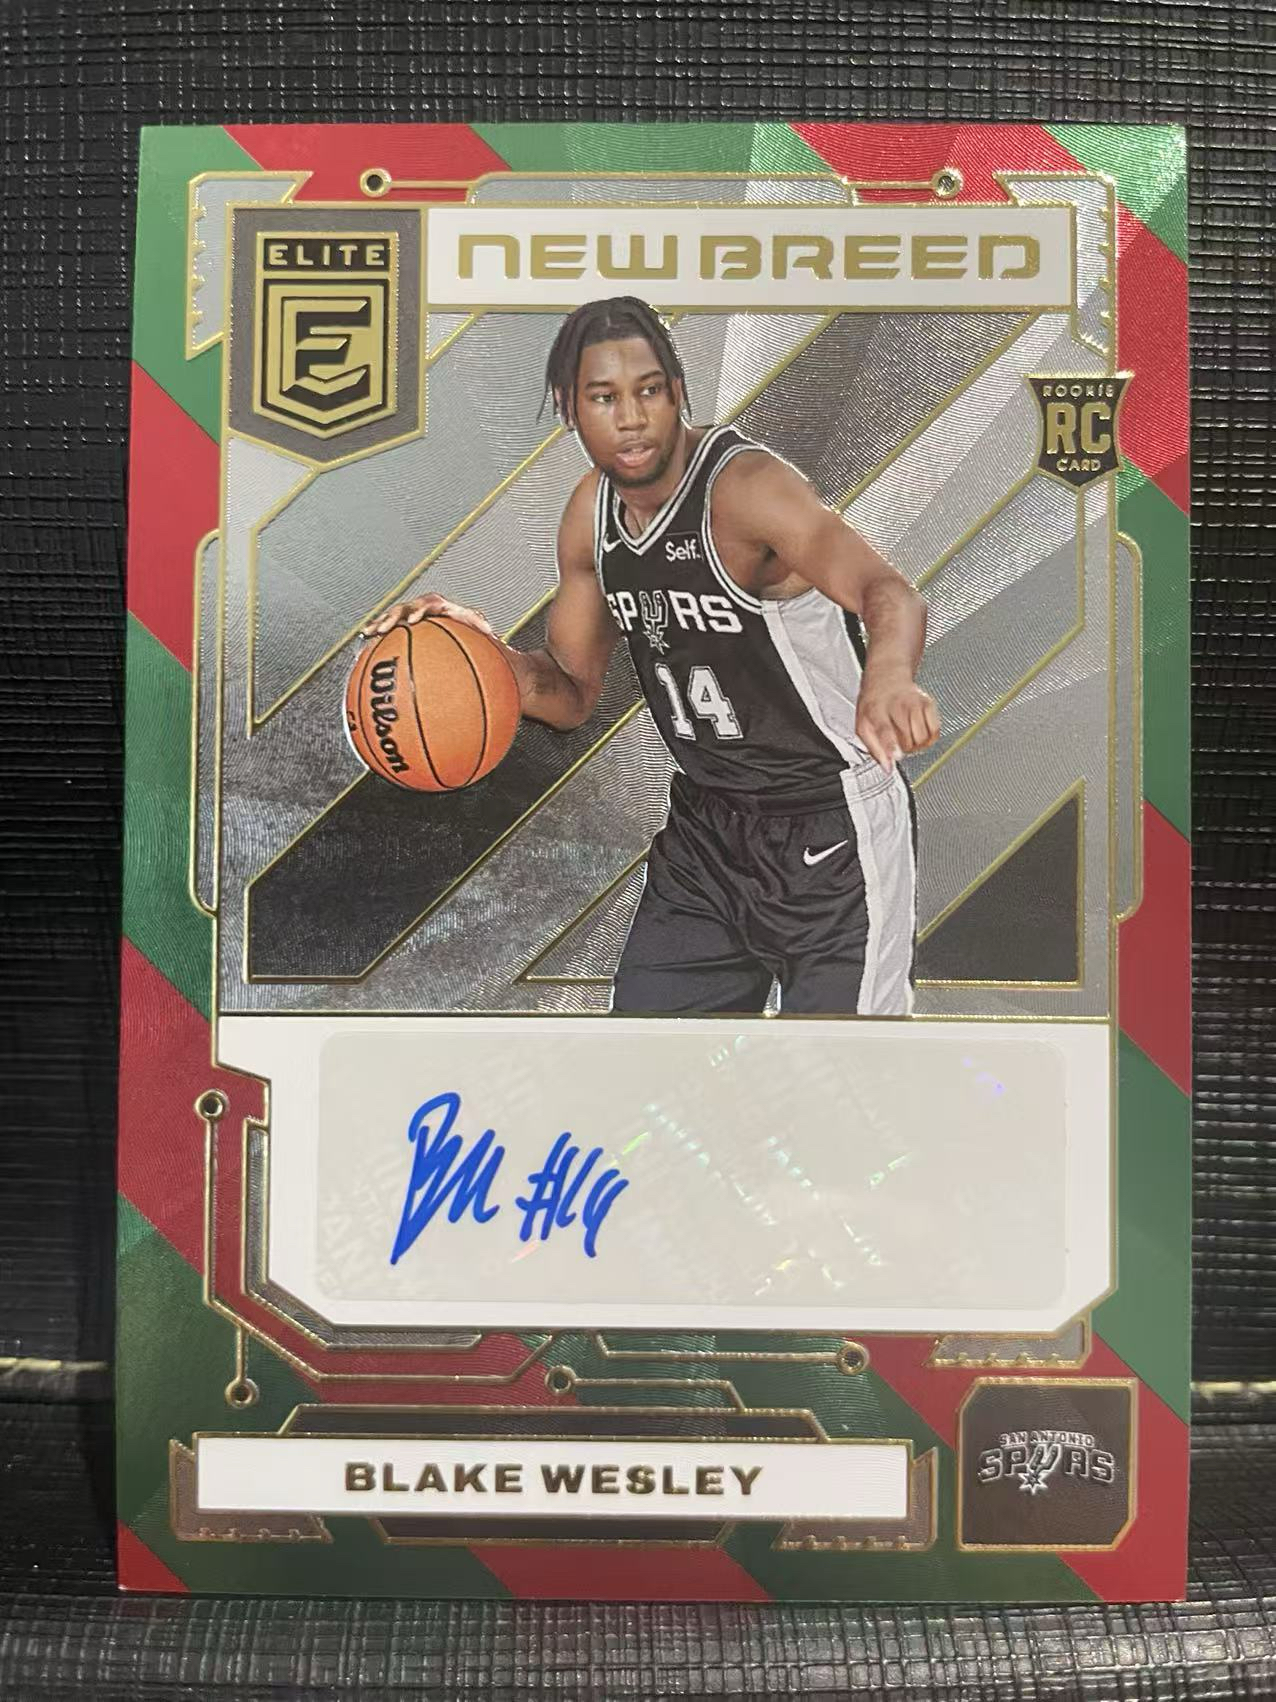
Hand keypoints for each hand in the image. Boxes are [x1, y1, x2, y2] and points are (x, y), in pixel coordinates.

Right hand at [361, 591, 494, 639]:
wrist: (446, 612)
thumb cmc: (461, 618)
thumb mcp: (470, 620)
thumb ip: (478, 624)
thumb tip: (493, 633)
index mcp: (434, 603)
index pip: (425, 605)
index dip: (417, 611)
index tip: (413, 621)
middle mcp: (417, 605)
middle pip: (402, 609)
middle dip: (392, 618)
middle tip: (385, 629)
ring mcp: (406, 612)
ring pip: (389, 617)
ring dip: (379, 624)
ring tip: (368, 634)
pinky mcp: (399, 621)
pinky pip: (385, 625)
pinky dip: (376, 630)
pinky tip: (364, 640)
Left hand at [855, 671, 939, 769]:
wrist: (887, 677)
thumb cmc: (874, 704)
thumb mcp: (863, 725)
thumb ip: (873, 748)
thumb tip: (887, 768)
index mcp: (877, 710)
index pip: (885, 730)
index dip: (891, 746)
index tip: (895, 757)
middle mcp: (898, 705)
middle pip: (908, 739)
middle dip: (904, 749)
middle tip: (898, 745)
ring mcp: (915, 703)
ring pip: (923, 737)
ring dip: (916, 745)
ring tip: (908, 740)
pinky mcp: (928, 703)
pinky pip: (935, 731)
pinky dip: (929, 739)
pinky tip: (919, 735)